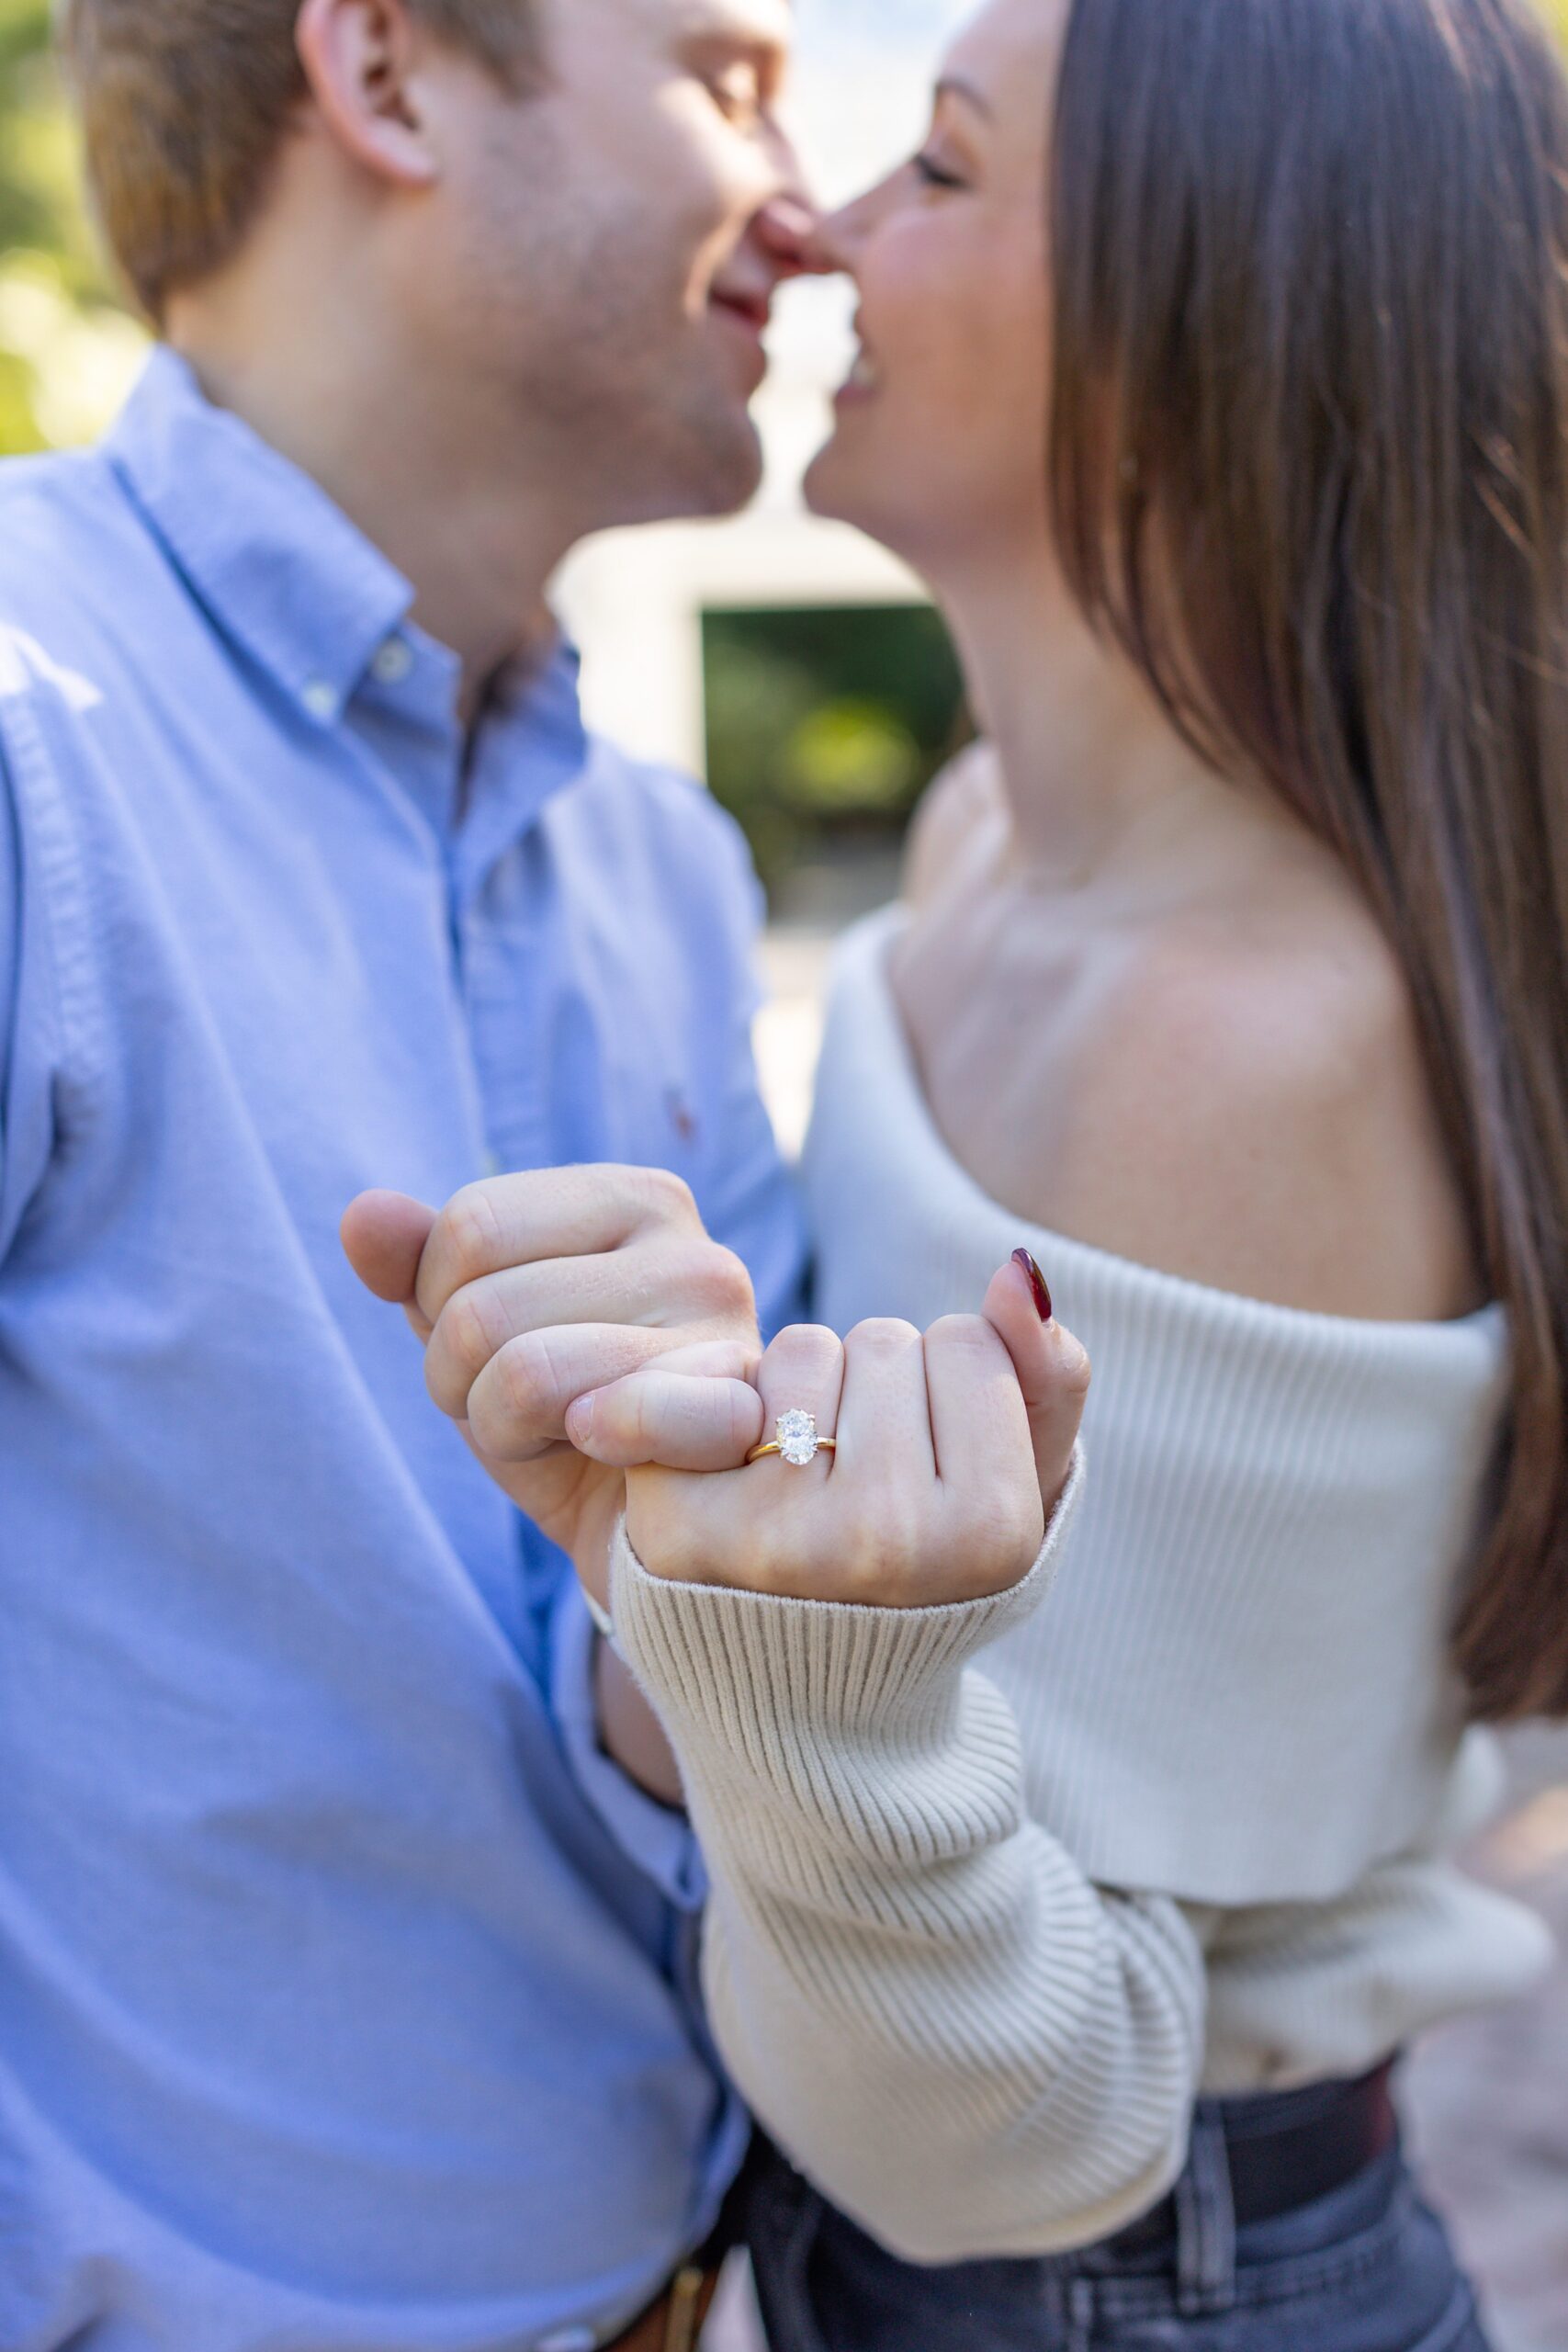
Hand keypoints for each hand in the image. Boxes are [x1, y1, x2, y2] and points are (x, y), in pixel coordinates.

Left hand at [340, 1167, 761, 1600]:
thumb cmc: (564, 1429)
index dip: (441, 1306)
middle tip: (526, 1415)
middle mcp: (696, 1252)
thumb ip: (417, 1268)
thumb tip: (364, 1214)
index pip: (471, 1222)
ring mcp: (727, 1337)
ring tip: (562, 1441)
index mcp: (636, 1201)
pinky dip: (580, 1443)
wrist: (648, 1547)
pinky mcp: (738, 1422)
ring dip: (506, 1431)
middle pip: (482, 1304)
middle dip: (464, 1380)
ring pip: (523, 1371)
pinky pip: (608, 1416)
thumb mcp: (474, 1342)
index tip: (493, 1352)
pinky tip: (599, 1455)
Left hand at [569, 1256, 1089, 1607]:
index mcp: (989, 1536)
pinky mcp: (681, 1523)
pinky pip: (718, 1380)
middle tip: (864, 1489)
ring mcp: (777, 1535)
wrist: (802, 1706)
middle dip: (876, 1394)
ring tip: (805, 1488)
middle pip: (886, 1341)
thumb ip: (1047, 1375)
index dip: (950, 1393)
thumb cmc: (926, 1581)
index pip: (970, 1345)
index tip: (933, 1475)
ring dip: (805, 1397)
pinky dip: (725, 1410)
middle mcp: (884, 1540)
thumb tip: (1016, 1268)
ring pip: (805, 1350)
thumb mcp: (1021, 1494)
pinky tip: (736, 1484)